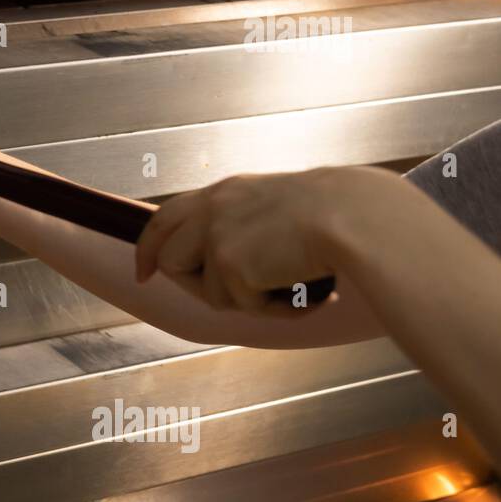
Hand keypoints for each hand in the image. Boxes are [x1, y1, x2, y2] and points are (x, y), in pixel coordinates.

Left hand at [133, 167, 388, 315]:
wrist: (357, 216)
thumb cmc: (336, 215)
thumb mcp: (278, 209)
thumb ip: (245, 228)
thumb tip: (225, 265)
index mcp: (225, 192)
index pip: (166, 216)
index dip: (149, 247)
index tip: (145, 271)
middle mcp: (212, 208)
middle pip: (167, 256)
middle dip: (189, 286)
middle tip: (225, 300)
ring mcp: (215, 234)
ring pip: (209, 292)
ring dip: (246, 300)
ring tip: (290, 289)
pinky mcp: (228, 263)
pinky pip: (242, 306)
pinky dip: (273, 309)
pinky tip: (304, 293)